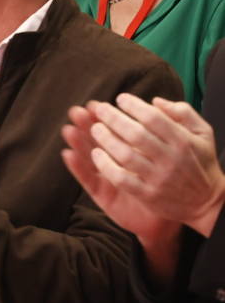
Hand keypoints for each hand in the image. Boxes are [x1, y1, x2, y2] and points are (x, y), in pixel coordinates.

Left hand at [63, 94, 224, 239]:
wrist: (207, 203)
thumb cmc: (200, 162)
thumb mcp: (203, 134)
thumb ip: (184, 113)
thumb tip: (155, 101)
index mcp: (183, 141)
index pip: (154, 118)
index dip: (134, 106)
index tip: (120, 98)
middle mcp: (171, 159)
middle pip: (136, 134)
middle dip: (113, 118)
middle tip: (100, 109)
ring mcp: (158, 178)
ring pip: (125, 155)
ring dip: (105, 139)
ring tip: (94, 128)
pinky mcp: (148, 195)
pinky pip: (121, 179)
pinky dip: (105, 165)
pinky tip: (96, 154)